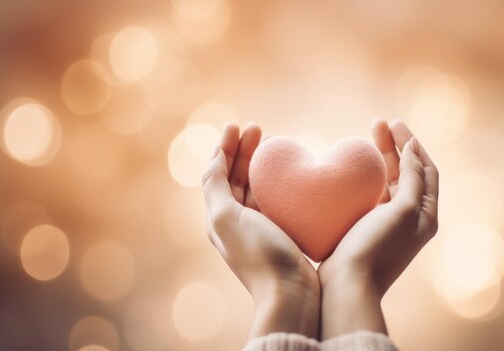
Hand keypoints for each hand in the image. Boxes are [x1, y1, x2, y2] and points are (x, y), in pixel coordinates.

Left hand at [202, 124, 319, 338]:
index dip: (224, 148)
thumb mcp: (227, 218)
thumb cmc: (259, 254)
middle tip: (258, 128)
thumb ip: (215, 188)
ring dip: (260, 164)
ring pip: (256, 187)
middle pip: (237, 177)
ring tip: (272, 144)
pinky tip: (290, 175)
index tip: (237, 125)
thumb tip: (213, 161)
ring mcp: (260, 228)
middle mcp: (236, 222)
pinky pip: (276, 200)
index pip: (217, 174)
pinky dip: (279, 183)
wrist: (290, 293)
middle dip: (243, 151)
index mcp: (219, 218)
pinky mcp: (282, 233)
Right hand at [318, 119, 438, 338]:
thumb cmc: (378, 246)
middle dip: (395, 147)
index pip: (426, 170)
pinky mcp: (368, 228)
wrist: (348, 285)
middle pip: (408, 173)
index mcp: (426, 214)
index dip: (413, 145)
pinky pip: (372, 195)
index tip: (395, 124)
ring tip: (367, 136)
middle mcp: (411, 218)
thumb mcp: (403, 209)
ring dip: (381, 159)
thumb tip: (414, 149)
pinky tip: (355, 168)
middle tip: (378, 123)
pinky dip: (367, 178)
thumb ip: (412, 178)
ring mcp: (389, 223)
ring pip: (389, 182)